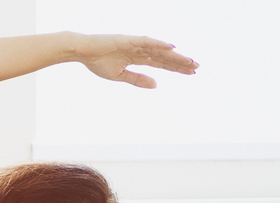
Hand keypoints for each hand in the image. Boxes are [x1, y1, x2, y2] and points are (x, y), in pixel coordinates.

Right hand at [74, 34, 197, 88]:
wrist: (82, 52)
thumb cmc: (97, 62)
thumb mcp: (120, 76)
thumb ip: (138, 79)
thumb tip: (156, 85)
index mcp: (138, 58)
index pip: (161, 63)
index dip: (175, 68)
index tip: (191, 73)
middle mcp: (140, 50)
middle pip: (164, 57)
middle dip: (180, 62)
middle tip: (197, 67)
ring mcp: (135, 44)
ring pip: (159, 50)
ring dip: (174, 55)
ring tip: (189, 61)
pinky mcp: (128, 40)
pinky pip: (147, 42)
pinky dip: (159, 44)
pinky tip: (172, 46)